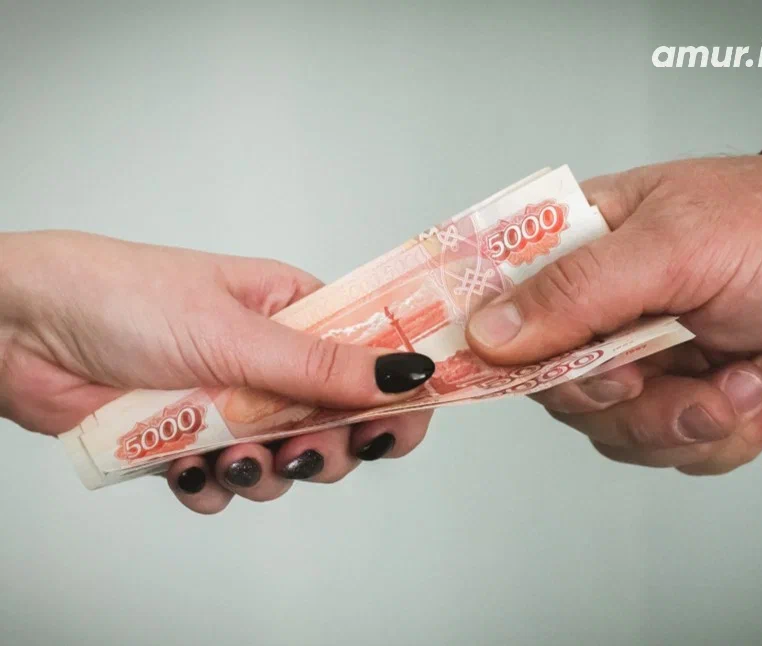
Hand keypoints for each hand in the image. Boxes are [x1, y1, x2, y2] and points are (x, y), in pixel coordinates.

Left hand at [0, 231, 433, 511]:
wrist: (21, 331)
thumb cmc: (123, 297)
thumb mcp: (234, 333)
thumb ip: (320, 367)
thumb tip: (407, 373)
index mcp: (294, 313)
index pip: (372, 353)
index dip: (395, 394)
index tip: (396, 428)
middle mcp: (271, 360)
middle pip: (338, 422)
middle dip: (325, 447)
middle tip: (300, 450)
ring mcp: (233, 403)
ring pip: (286, 462)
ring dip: (263, 472)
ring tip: (225, 456)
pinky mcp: (192, 441)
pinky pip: (228, 484)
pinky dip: (209, 486)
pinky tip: (182, 466)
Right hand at [467, 155, 761, 473]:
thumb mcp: (673, 244)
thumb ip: (577, 289)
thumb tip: (490, 333)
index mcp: (577, 250)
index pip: (501, 306)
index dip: (506, 352)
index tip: (549, 368)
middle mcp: (596, 312)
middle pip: (555, 389)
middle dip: (624, 399)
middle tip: (659, 371)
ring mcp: (637, 363)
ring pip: (613, 433)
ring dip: (687, 420)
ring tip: (744, 375)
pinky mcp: (678, 404)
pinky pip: (669, 452)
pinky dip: (721, 434)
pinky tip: (757, 385)